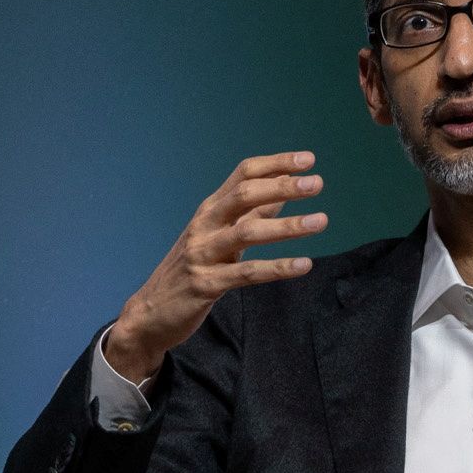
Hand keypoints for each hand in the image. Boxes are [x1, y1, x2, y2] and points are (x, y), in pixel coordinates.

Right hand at [106, 151, 326, 380]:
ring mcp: (203, 254)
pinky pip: (246, 273)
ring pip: (247, 232)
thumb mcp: (220, 236)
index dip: (275, 164)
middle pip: (244, 195)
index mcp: (211, 210)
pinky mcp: (206, 284)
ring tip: (321, 221)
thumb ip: (249, 216)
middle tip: (317, 183)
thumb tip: (282, 195)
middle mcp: (204, 225)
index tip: (308, 160)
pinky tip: (304, 265)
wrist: (151, 312)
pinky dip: (277, 268)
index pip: (243, 175)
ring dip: (287, 226)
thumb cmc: (194, 269)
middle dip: (282, 186)